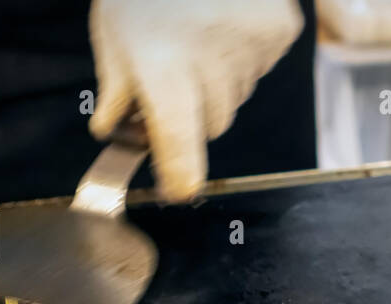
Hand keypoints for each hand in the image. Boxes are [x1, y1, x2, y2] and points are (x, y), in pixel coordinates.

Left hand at [89, 0, 302, 202]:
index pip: (179, 145)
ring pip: (237, 95)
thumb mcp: (112, 35)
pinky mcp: (278, 34)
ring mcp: (251, 52)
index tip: (179, 189)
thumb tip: (115, 132)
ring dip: (218, 79)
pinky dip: (243, 55)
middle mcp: (212, 69)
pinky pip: (260, 67)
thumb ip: (116, 90)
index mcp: (164, 73)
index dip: (180, 174)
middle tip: (175, 70)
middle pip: (213, 122)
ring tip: (198, 36)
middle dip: (194, 109)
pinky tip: (224, 26)